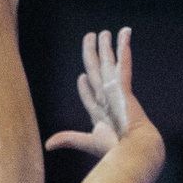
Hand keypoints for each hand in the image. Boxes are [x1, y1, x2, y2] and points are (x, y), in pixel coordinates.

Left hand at [50, 28, 151, 158]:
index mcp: (100, 114)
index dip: (84, 87)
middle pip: (98, 71)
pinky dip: (123, 48)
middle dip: (94, 55)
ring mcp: (115, 91)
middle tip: (91, 37)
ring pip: (109, 63)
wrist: (134, 150)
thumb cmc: (115, 150)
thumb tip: (47, 145)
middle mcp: (107, 99)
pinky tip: (124, 34)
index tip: (81, 78)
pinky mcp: (123, 86)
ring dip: (107, 47)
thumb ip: (68, 138)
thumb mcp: (88, 142)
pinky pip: (123, 63)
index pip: (90, 95)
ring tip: (105, 32)